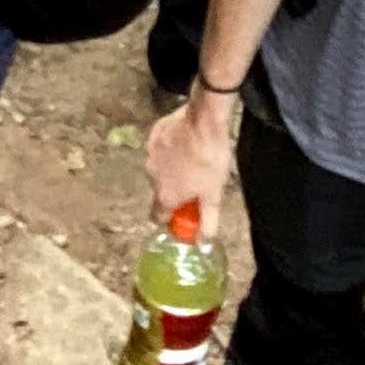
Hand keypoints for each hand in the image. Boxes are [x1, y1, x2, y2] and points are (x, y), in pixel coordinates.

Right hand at [145, 89, 238, 241]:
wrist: (205, 120)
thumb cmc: (210, 160)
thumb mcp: (214, 195)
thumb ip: (207, 222)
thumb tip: (203, 244)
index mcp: (165, 195)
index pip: (157, 217)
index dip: (171, 217)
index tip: (185, 211)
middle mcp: (151, 176)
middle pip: (160, 192)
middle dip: (174, 191)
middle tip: (195, 184)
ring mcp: (150, 154)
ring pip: (159, 169)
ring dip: (171, 170)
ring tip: (192, 161)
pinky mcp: (152, 134)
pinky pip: (159, 149)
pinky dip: (169, 150)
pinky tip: (185, 143)